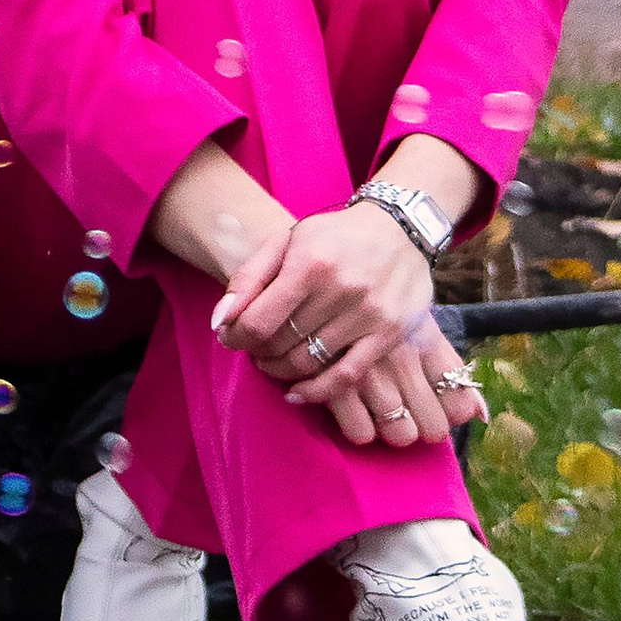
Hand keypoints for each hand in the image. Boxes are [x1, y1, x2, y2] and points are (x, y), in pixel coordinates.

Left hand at [211, 201, 484, 451]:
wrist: (401, 229)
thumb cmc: (334, 236)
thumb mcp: (287, 240)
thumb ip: (249, 277)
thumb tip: (219, 321)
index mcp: (310, 262)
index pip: (259, 320)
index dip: (236, 336)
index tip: (229, 336)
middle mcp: (341, 290)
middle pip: (281, 343)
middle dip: (257, 350)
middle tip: (253, 346)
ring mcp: (368, 315)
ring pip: (308, 363)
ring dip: (280, 369)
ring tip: (272, 361)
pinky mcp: (389, 335)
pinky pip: (346, 377)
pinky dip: (316, 391)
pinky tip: (296, 391)